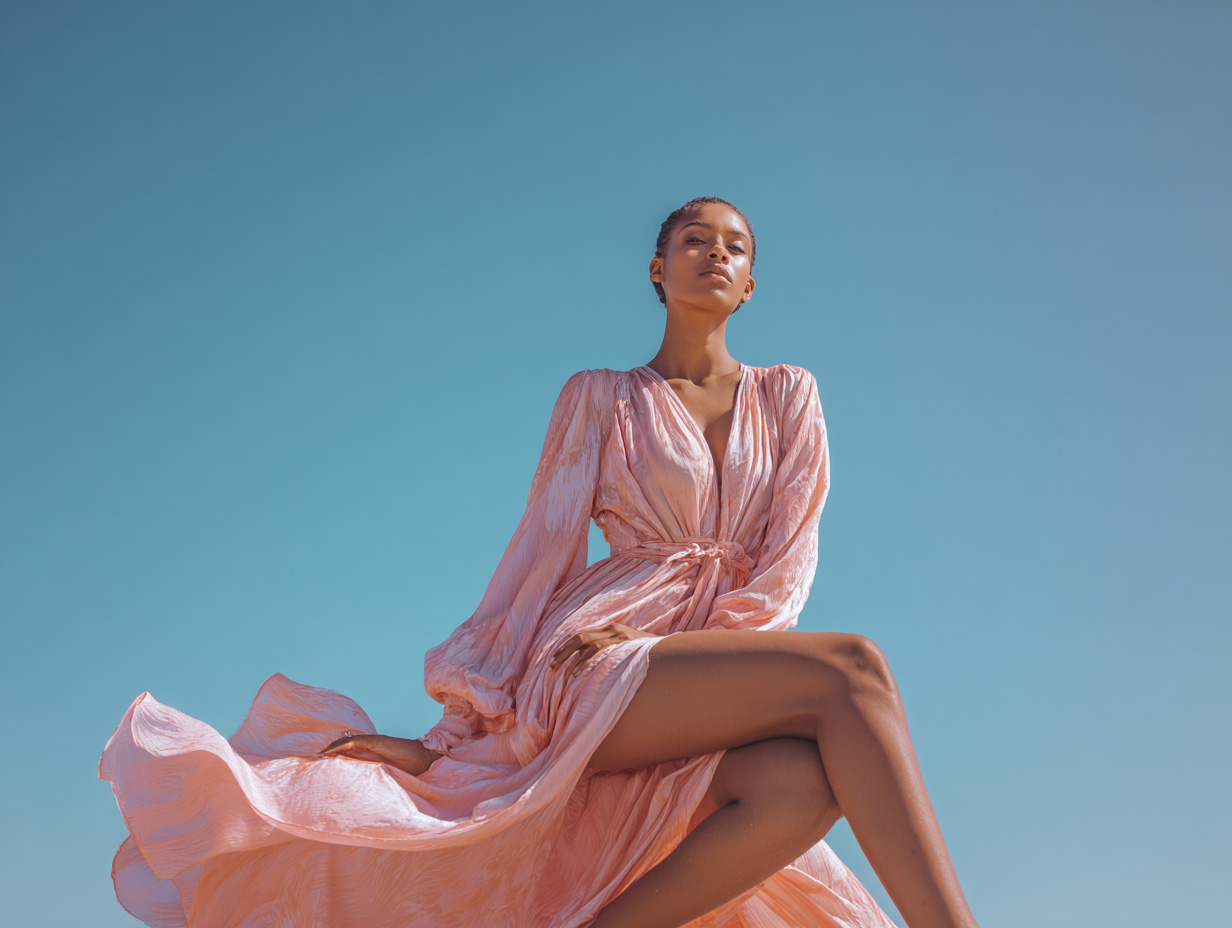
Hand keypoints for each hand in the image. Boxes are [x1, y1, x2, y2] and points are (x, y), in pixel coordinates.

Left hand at [317, 733, 443, 775]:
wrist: (424, 761)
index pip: (347, 753)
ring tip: (316, 757)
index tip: (318, 768)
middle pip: (342, 746)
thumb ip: (370, 780)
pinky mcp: (376, 741)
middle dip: (327, 753)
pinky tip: (328, 753)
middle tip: (311, 763)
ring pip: (345, 743)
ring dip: (330, 749)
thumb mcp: (384, 778)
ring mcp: (372, 742)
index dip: (333, 757)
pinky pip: (353, 741)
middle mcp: (370, 747)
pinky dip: (339, 746)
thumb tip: (354, 795)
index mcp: (370, 755)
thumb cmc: (407, 772)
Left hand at [550, 622, 654, 676]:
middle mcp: (612, 629)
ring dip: (568, 656)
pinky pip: (598, 649)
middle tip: (551, 666)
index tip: (554, 659)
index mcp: (611, 630)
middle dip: (562, 651)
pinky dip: (584, 660)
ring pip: (584, 641)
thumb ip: (612, 655)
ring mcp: (617, 634)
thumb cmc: (648, 657)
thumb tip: (593, 668)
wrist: (671, 652)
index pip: (581, 635)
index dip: (565, 646)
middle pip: (578, 636)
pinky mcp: (622, 642)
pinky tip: (576, 672)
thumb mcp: (628, 652)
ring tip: (558, 669)